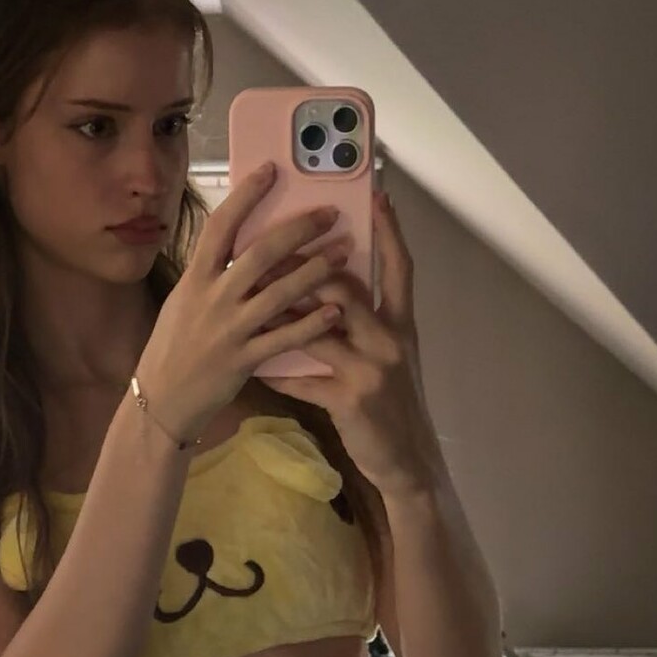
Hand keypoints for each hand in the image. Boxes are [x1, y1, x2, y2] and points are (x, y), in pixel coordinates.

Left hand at [259, 188, 443, 497]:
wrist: (406, 461)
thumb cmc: (391, 404)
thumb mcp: (390, 358)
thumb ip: (366, 324)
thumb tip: (330, 292)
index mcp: (401, 324)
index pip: (399, 267)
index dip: (390, 230)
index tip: (376, 195)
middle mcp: (391, 339)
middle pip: (346, 285)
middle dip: (306, 266)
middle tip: (270, 252)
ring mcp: (371, 369)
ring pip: (318, 326)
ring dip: (281, 312)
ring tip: (250, 300)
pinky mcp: (351, 400)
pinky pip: (304, 378)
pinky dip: (278, 371)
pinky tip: (256, 366)